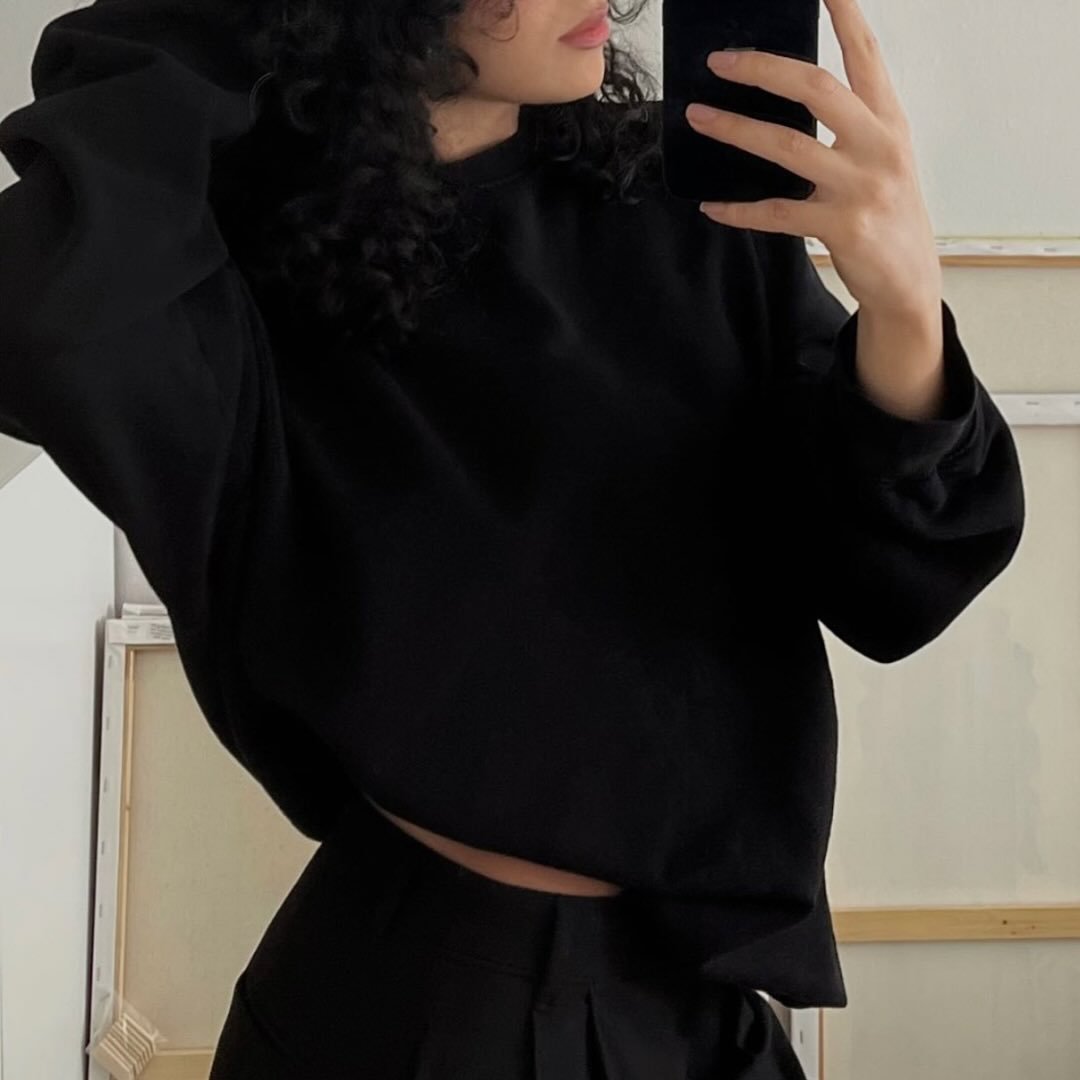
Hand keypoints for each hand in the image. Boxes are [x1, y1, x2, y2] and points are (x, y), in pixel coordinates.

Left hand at [686, 0, 942, 322]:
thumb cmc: (889, 214)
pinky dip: (739, 210)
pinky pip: (776, 213)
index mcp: (890, 122)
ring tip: (699, 116)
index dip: (845, 16)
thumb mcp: (883, 159)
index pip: (866, 56)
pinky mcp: (841, 227)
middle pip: (816, 88)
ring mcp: (860, 187)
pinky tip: (713, 206)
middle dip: (763, 69)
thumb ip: (850, 126)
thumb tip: (790, 94)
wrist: (909, 282)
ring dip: (735, 129)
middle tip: (720, 60)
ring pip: (787, 146)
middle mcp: (878, 147)